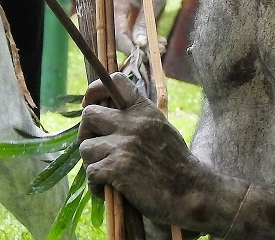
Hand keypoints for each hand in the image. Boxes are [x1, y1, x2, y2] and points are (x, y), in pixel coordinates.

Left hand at [80, 73, 208, 226]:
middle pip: (89, 114)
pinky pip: (90, 172)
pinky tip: (106, 190)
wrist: (190, 192)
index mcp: (144, 110)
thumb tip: (110, 113)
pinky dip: (95, 185)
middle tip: (94, 147)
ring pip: (85, 147)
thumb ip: (138, 118)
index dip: (95, 90)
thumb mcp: (161, 128)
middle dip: (86, 132)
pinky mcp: (116, 168)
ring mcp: (123, 145)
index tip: (89, 103)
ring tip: (104, 173)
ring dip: (91, 162)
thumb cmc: (175, 164)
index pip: (115, 82)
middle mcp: (132, 123)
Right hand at [111, 0, 168, 54]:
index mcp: (116, 3)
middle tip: (160, 49)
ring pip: (123, 33)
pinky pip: (125, 26)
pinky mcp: (118, 9)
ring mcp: (113, 8)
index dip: (133, 49)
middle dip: (139, 47)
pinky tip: (155, 36)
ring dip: (141, 41)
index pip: (119, 36)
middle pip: (119, 37)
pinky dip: (139, 33)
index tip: (150, 56)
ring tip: (162, 43)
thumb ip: (145, 22)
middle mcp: (110, 7)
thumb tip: (140, 44)